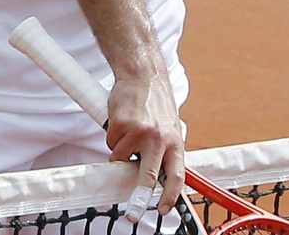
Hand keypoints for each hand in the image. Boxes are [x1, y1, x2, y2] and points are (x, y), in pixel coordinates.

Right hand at [105, 74, 184, 219]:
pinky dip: (113, 135)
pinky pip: (111, 142)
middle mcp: (158, 139)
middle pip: (148, 177)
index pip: (177, 176)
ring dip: (121, 149)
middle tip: (132, 213)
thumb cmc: (156, 103)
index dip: (170, 196)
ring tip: (130, 129)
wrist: (143, 75)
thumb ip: (165, 152)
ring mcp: (139, 132)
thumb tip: (158, 179)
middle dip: (139, 197)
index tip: (163, 209)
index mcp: (175, 142)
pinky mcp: (120, 125)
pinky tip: (122, 121)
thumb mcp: (169, 128)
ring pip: (121, 157)